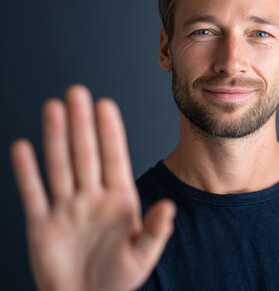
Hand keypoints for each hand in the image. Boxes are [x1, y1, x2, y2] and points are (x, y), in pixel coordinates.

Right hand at [10, 85, 174, 290]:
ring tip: (54, 107)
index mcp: (119, 200)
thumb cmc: (118, 279)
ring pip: (59, 166)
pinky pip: (33, 194)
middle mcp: (92, 197)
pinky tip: (23, 148)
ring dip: (56, 137)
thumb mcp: (142, 255)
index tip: (106, 105)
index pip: (114, 158)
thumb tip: (169, 207)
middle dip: (82, 124)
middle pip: (85, 154)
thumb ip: (155, 231)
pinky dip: (27, 172)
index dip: (110, 132)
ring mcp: (66, 208)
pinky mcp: (42, 225)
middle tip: (78, 92)